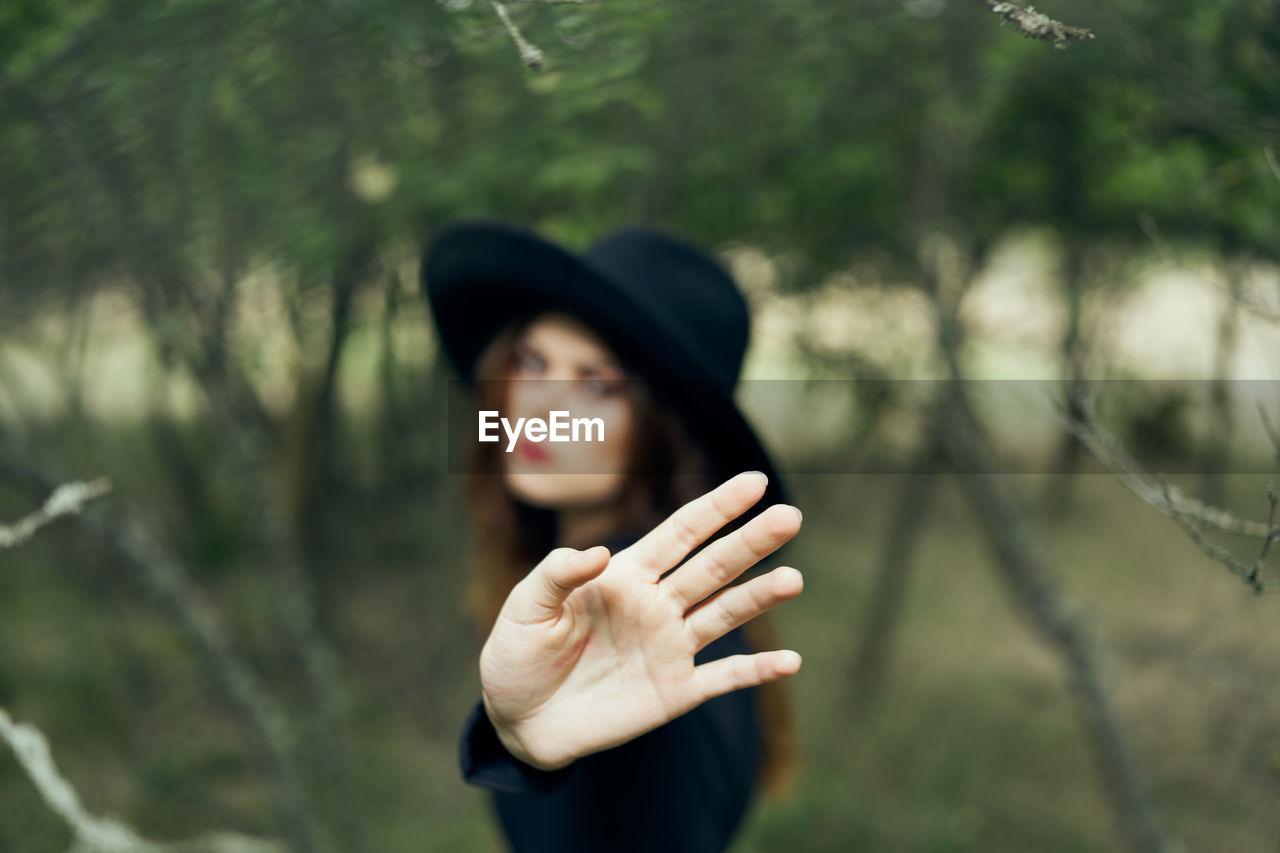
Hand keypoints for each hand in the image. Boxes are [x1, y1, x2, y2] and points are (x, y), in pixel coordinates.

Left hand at [478, 471, 803, 770]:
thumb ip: (557, 573)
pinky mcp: (674, 692)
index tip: (753, 482)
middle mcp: (657, 605)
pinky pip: (723, 679)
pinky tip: (790, 662)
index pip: (680, 533)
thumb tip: (602, 551)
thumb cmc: (517, 655)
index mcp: (625, 576)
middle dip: (751, 541)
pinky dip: (756, 670)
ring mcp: (670, 648)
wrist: (517, 721)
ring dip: (759, 596)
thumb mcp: (524, 607)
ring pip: (725, 614)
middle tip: (790, 516)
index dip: (716, 507)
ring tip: (793, 578)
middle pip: (713, 566)